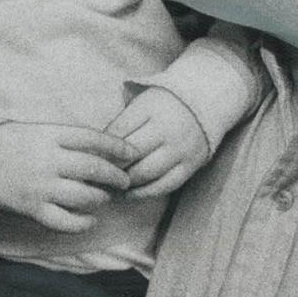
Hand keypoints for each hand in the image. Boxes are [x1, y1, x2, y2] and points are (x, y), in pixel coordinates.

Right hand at [0, 123, 135, 232]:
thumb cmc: (11, 143)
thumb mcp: (39, 131)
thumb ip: (68, 139)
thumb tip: (106, 151)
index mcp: (49, 136)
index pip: (93, 139)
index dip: (117, 146)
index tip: (131, 152)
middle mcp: (47, 161)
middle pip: (94, 169)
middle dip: (116, 177)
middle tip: (124, 181)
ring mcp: (40, 187)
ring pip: (85, 197)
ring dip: (101, 199)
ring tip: (104, 197)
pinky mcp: (32, 209)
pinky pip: (66, 221)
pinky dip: (83, 222)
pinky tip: (89, 218)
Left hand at [106, 86, 209, 200]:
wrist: (207, 102)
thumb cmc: (165, 104)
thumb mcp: (142, 103)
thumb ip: (122, 123)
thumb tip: (95, 150)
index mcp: (151, 108)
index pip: (118, 132)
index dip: (101, 148)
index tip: (90, 158)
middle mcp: (167, 129)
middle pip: (130, 155)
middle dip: (110, 167)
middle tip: (96, 176)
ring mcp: (180, 149)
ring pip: (145, 173)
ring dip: (125, 182)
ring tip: (110, 186)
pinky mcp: (190, 165)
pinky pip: (164, 185)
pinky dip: (144, 193)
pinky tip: (129, 194)